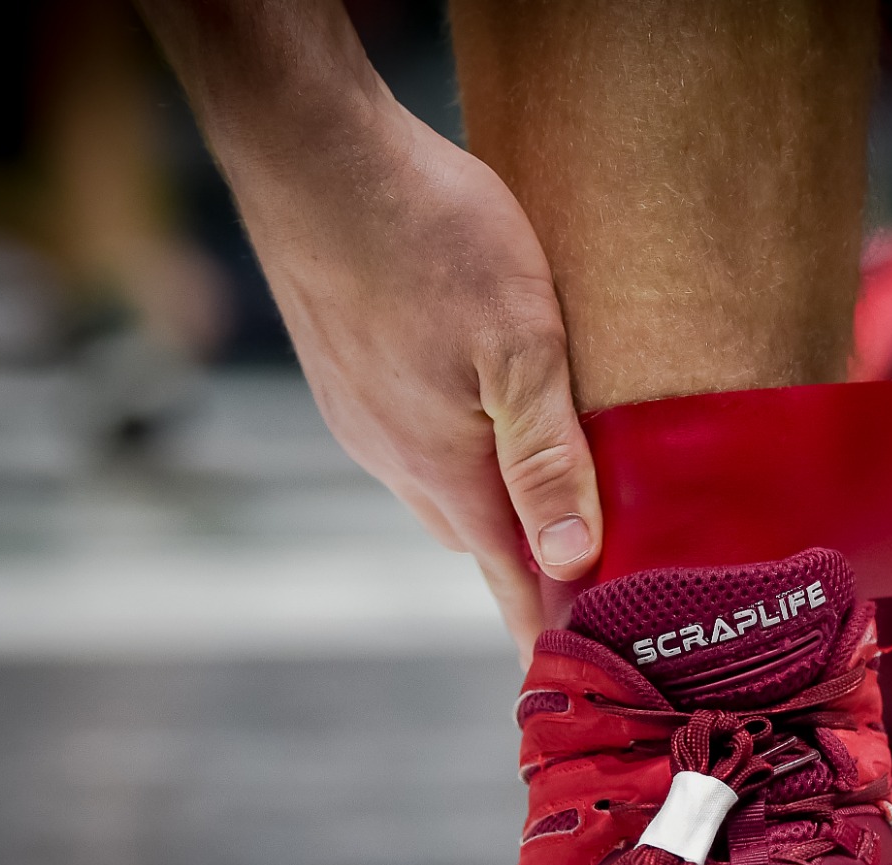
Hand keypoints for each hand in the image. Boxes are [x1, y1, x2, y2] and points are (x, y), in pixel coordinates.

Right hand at [217, 88, 598, 659]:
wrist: (312, 154)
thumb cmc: (429, 238)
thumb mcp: (521, 346)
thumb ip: (546, 456)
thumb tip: (572, 562)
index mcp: (441, 468)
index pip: (507, 578)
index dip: (545, 630)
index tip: (574, 684)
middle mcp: (392, 456)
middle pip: (473, 540)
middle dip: (524, 577)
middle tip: (579, 604)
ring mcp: (359, 414)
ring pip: (438, 487)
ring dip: (487, 511)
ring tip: (538, 521)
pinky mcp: (345, 372)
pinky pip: (410, 440)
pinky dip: (454, 457)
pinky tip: (475, 429)